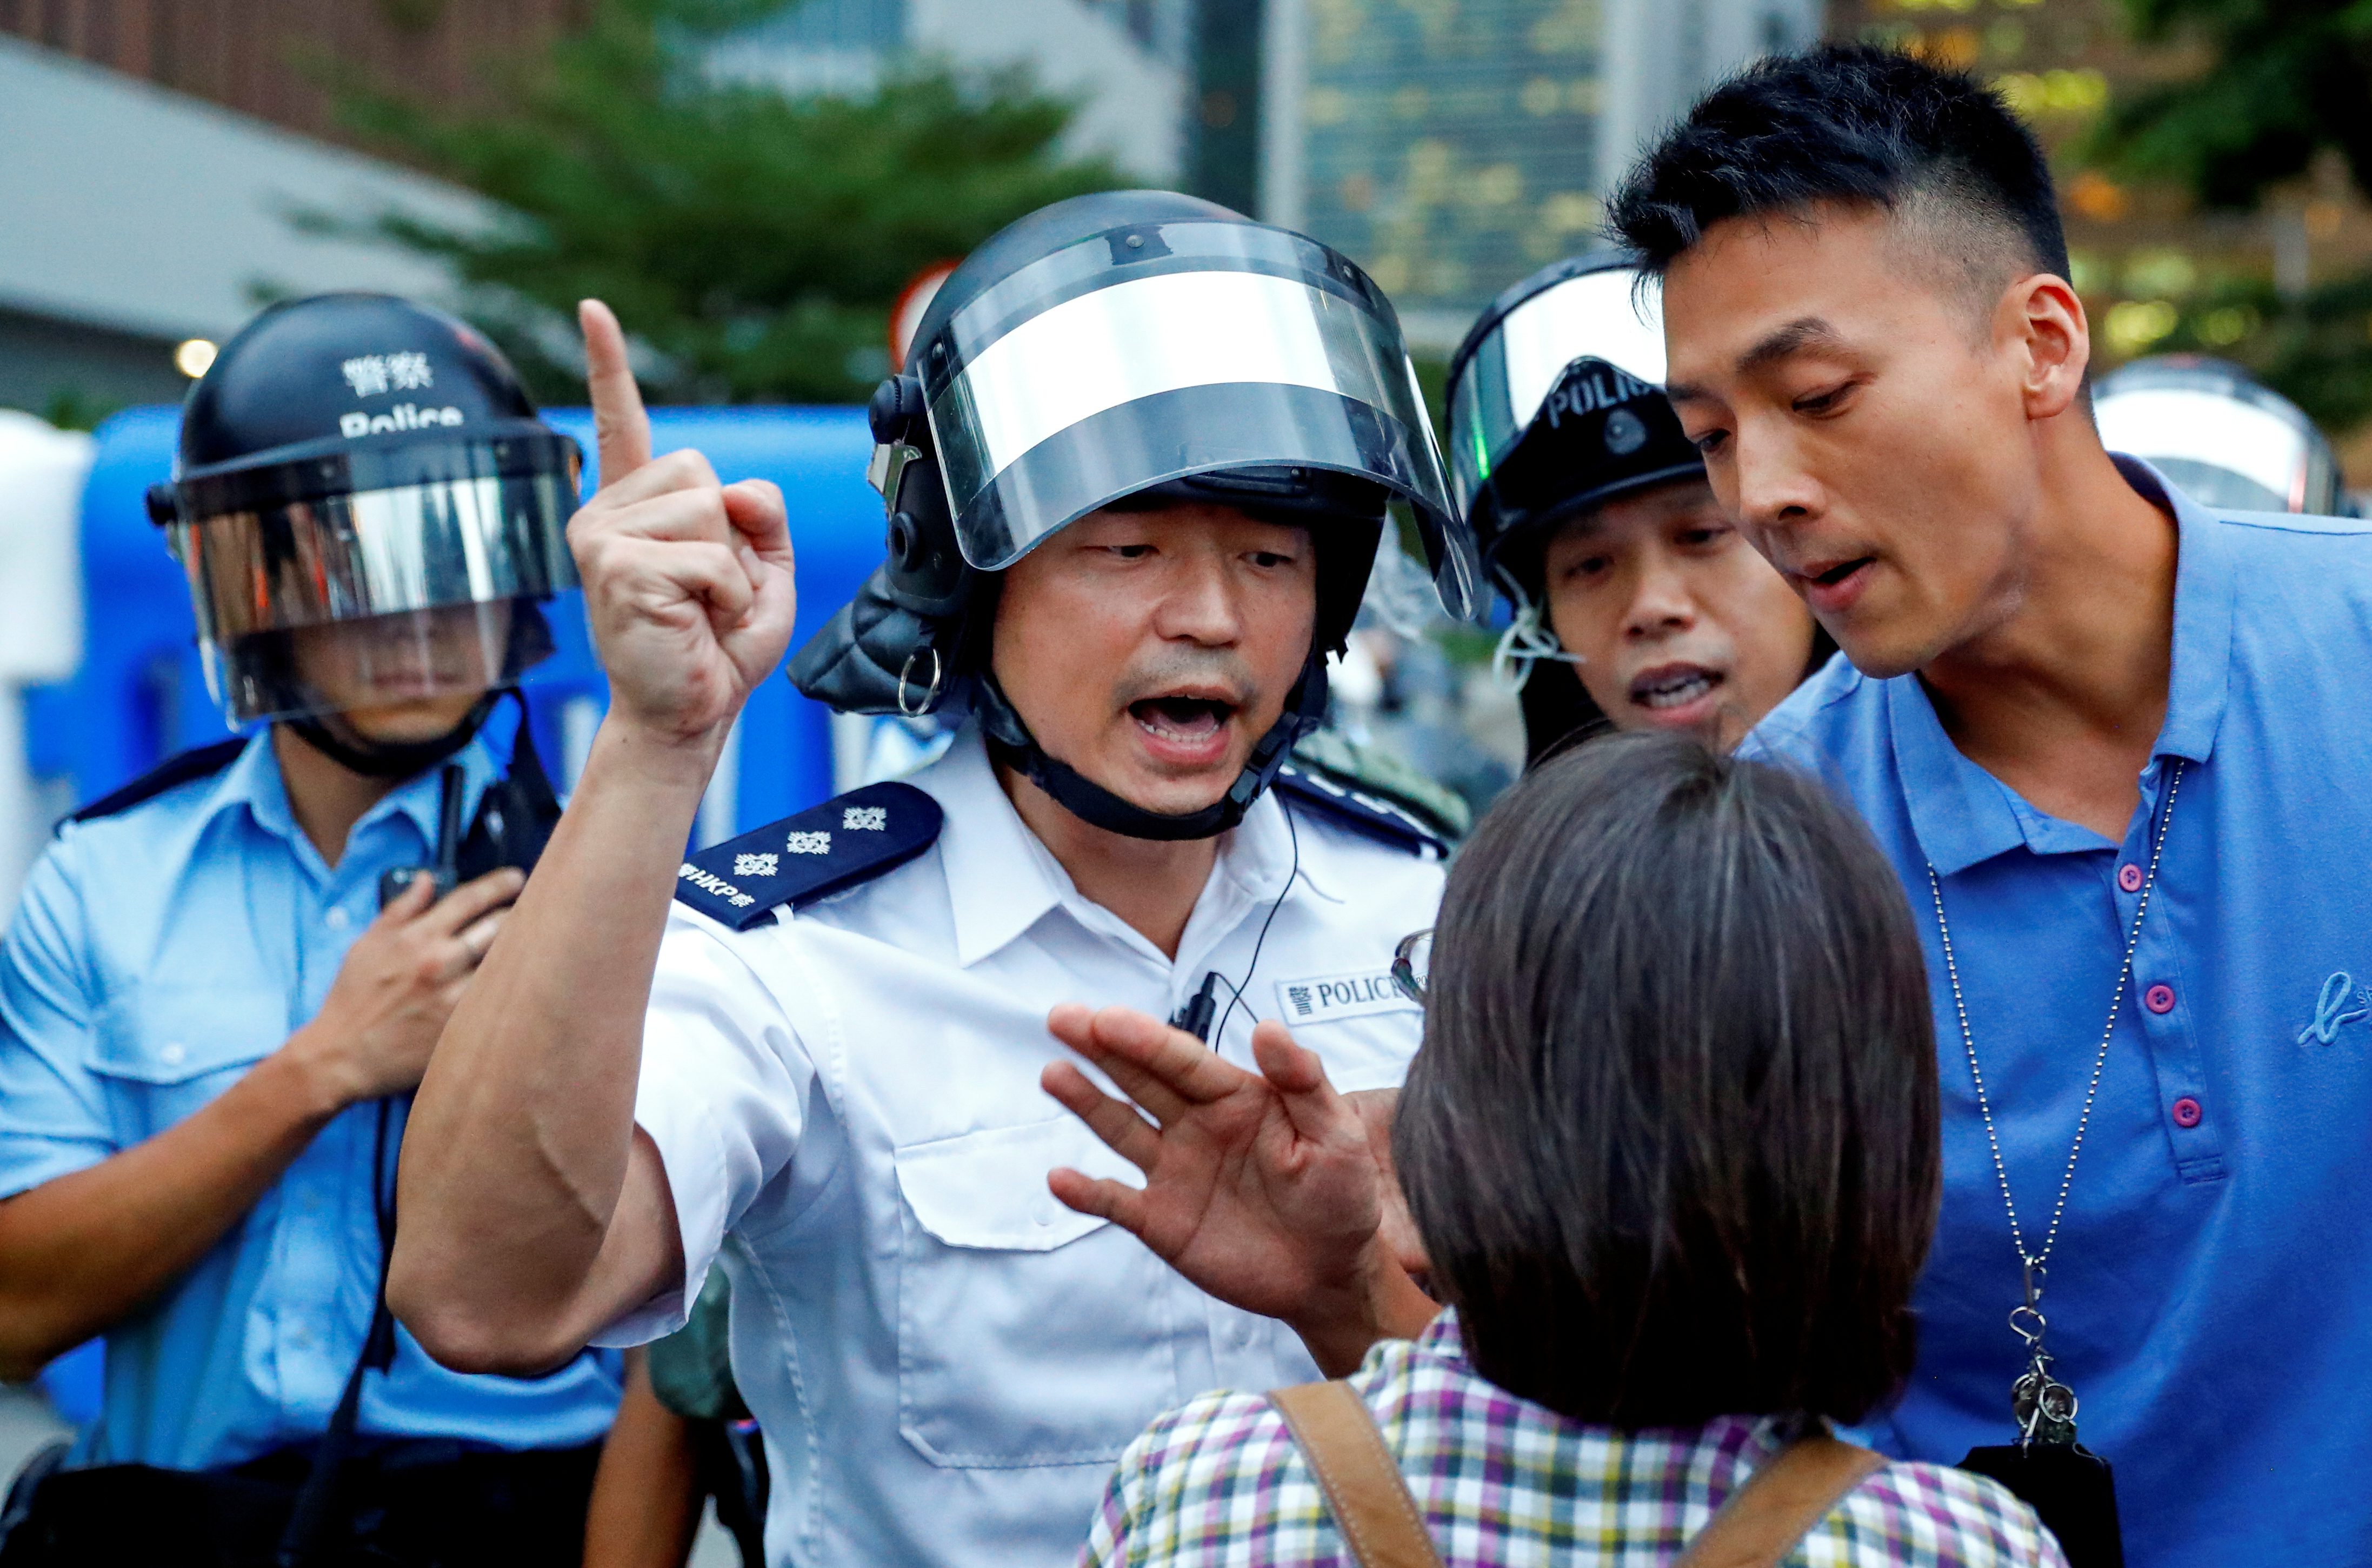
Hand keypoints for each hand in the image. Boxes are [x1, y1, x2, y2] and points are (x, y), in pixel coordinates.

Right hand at [286, 868, 524, 1109]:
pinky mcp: (462, 1027)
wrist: (341, 1056)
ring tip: (533, 944)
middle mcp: (439, 963)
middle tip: (533, 911)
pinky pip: (497, 999)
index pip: (469, 899)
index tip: (516, 879)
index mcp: (416, 938)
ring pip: (505, 962)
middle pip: (498, 927)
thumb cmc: (352, 998)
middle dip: (519, 914)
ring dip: (521, 950)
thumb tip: (426, 879)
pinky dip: (510, 986)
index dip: (498, 884)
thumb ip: (401, 909)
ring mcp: (454, 997)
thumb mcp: (367, 944)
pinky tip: (519, 982)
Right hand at [568, 300, 796, 749]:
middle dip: (732, 535)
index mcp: (638, 507)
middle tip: (708, 592)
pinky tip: (697, 621)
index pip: (622, 422)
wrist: (689, 712)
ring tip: (702, 609)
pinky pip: (710, 555)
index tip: (593, 310)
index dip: (608, 365)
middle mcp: (607, 512)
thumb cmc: (717, 646)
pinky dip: (726, 592)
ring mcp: (601, 535)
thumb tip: (732, 488)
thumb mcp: (764, 568)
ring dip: (730, 569)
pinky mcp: (615, 564)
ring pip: (709, 510)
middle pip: (705, 473)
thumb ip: (761, 512)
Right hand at [1041, 1005, 1434, 1370]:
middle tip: (1060, 1018)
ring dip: (1086, 1102)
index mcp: (1237, 1097)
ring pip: (1121, 1129)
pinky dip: (1087, 1193)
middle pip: (1141, 1080)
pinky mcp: (1162, 1221)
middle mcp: (1197, 1126)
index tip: (1108, 1017)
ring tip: (1053, 1073)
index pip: (1184, 1060)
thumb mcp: (1339, 1134)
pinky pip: (1116, 1202)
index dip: (1146, 1038)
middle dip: (1101, 1048)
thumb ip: (1304, 1082)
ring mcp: (1174, 1172)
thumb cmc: (1342, 1195)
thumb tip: (1267, 1027)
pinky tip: (1059, 1179)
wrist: (1333, 1273)